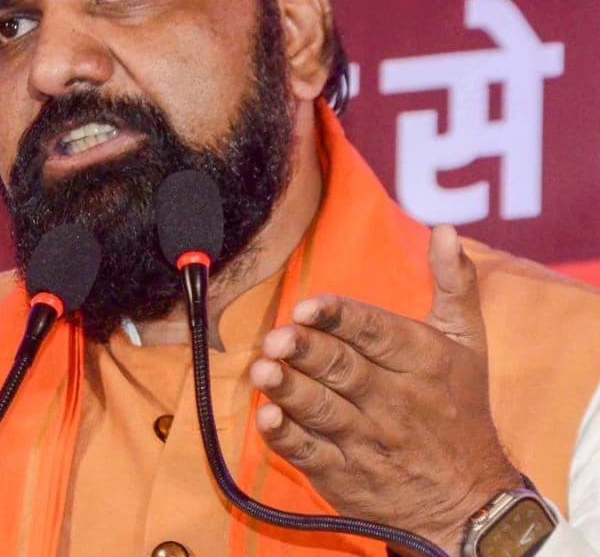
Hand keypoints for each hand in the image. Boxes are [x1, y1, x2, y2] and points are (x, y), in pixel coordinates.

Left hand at [248, 225, 522, 551]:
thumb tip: (446, 230)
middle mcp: (394, 401)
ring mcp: (366, 440)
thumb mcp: (468, 344)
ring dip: (290, 390)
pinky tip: (267, 417)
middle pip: (344, 370)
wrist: (468, 501)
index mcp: (422, 361)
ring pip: (322, 410)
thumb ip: (454, 285)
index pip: (376, 333)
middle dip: (308, 352)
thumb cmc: (458, 408)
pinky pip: (310, 453)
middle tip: (277, 337)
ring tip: (262, 370)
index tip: (307, 307)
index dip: (341, 318)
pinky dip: (287, 437)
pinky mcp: (344, 474)